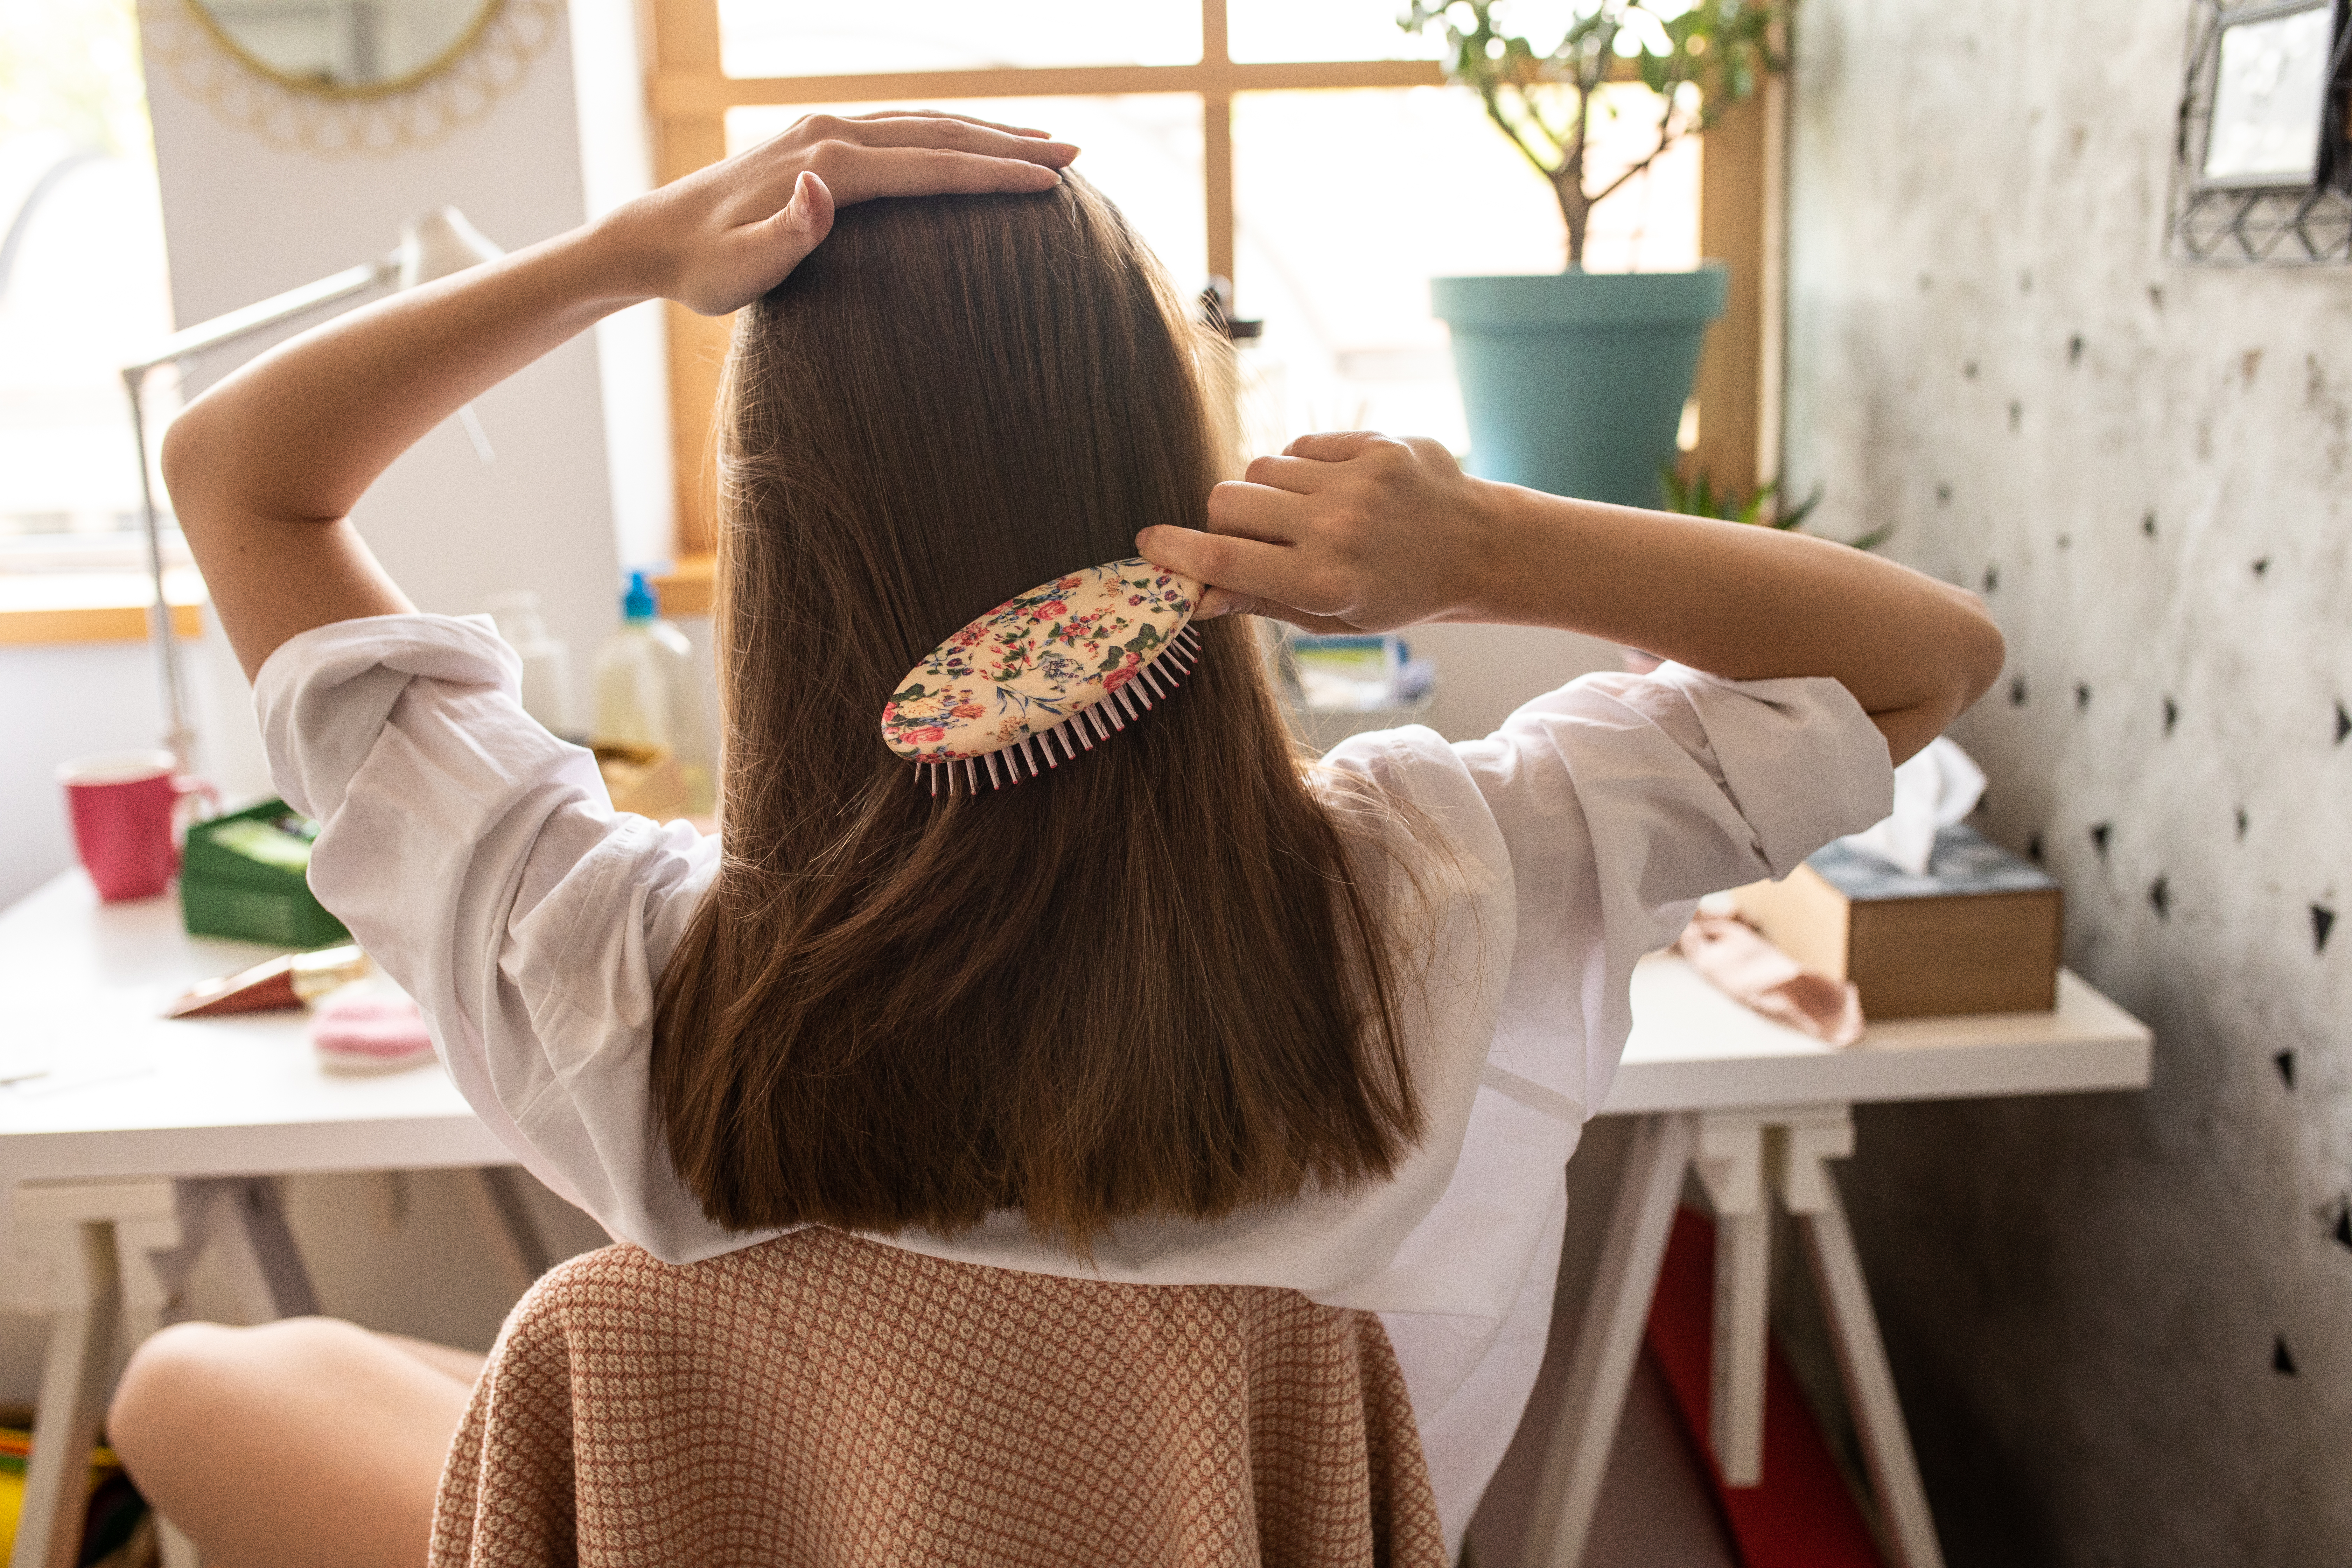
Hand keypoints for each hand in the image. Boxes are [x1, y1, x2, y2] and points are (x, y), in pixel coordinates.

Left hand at [601, 111, 1076, 316]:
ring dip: (988, 133)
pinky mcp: (821, 140)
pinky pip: (903, 129)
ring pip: (926, 123)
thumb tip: (820, 188)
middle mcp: (831, 134)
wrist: (656, 236)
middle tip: (1076, 155)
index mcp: (826, 165)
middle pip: (940, 134)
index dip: (993, 174)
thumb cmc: (701, 269)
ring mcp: (826, 131)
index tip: (1049, 182)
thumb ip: (784, 233)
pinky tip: (973, 145)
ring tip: (1045, 145)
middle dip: (1010, 144)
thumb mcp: (737, 270)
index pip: (929, 166)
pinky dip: (949, 134)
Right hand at [1137, 431, 1506, 632]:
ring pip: (1259, 469)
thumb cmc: (1397, 593)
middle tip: (1248, 537)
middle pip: (1227, 500)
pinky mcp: (1373, 444)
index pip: (1222, 557)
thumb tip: (1194, 593)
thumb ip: (1260, 600)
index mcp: (1324, 581)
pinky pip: (1299, 447)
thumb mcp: (1332, 617)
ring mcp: (1357, 480)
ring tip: (1299, 515)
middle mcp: (1337, 527)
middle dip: (1222, 519)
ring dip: (1263, 493)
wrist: (1478, 547)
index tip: (1149, 545)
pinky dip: (1299, 469)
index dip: (1176, 551)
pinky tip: (1329, 491)